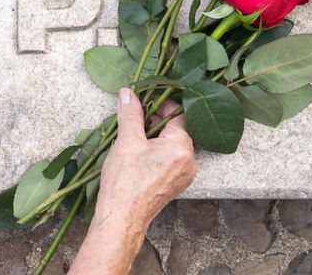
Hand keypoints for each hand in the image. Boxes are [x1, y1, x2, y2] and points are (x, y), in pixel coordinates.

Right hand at [96, 88, 197, 227]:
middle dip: (155, 121)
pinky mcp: (176, 184)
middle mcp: (190, 161)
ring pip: (172, 145)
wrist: (122, 218)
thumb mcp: (127, 142)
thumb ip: (130, 114)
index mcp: (182, 147)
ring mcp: (184, 175)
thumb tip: (128, 93)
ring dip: (154, 136)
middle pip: (176, 129)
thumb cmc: (125, 181)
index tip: (143, 100)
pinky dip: (156, 151)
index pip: (178, 114)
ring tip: (133, 136)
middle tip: (133, 117)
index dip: (160, 104)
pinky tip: (138, 153)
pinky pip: (170, 159)